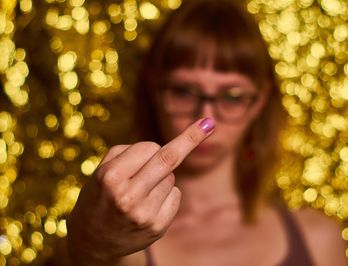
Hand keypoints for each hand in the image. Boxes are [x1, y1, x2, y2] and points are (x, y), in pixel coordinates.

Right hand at [66, 118, 214, 264]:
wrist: (92, 240)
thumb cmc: (99, 196)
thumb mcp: (101, 170)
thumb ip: (128, 153)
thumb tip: (170, 145)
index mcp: (111, 177)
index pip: (148, 147)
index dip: (148, 148)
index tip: (158, 144)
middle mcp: (128, 197)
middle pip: (168, 159)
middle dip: (191, 138)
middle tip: (208, 122)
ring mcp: (145, 214)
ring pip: (171, 178)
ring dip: (161, 178)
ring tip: (138, 193)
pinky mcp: (157, 227)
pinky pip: (175, 195)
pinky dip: (166, 195)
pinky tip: (148, 206)